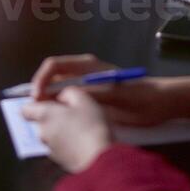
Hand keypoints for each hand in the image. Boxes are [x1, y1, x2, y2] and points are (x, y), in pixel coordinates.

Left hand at [22, 87, 112, 172]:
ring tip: (79, 127)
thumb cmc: (90, 125)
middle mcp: (42, 132)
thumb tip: (61, 97)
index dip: (34, 103)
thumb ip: (68, 93)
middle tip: (70, 113)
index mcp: (44, 115)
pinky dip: (65, 141)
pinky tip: (80, 139)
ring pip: (50, 134)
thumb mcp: (83, 99)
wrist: (98, 158)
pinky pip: (58, 145)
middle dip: (52, 116)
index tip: (46, 100)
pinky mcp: (58, 160)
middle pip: (40, 121)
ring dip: (59, 129)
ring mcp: (49, 148)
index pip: (25, 109)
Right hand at [31, 53, 189, 125]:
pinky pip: (68, 103)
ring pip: (58, 91)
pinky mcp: (91, 101)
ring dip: (47, 103)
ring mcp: (87, 87)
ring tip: (40, 120)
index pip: (54, 65)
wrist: (158, 105)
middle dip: (40, 92)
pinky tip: (56, 124)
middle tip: (32, 112)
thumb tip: (56, 98)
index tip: (35, 98)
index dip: (40, 79)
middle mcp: (84, 73)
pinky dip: (58, 111)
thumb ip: (83, 93)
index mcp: (87, 66)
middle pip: (53, 78)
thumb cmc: (136, 96)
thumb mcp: (109, 95)